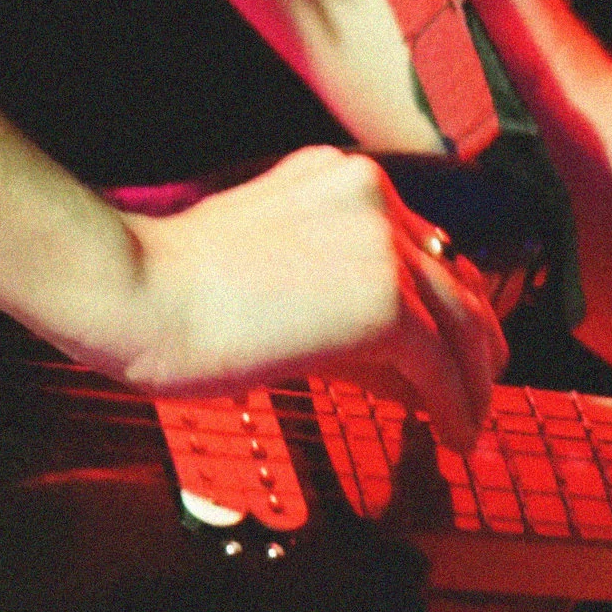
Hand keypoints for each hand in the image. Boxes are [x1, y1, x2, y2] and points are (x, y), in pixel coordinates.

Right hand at [105, 144, 501, 448]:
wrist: (133, 292)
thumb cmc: (167, 289)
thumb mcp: (266, 263)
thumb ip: (330, 288)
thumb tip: (393, 360)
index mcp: (337, 176)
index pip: (420, 242)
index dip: (442, 300)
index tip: (446, 344)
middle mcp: (371, 196)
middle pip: (455, 275)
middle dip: (472, 338)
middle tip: (478, 385)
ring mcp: (382, 246)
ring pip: (463, 322)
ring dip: (475, 380)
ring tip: (472, 421)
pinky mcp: (385, 303)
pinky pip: (443, 366)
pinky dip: (459, 406)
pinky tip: (455, 435)